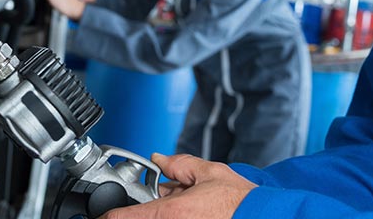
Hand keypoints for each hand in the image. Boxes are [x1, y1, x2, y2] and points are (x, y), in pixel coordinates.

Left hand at [99, 154, 256, 218]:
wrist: (267, 218)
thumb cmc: (243, 203)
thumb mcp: (210, 173)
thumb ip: (180, 165)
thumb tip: (161, 159)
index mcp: (172, 212)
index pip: (124, 217)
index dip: (110, 214)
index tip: (105, 213)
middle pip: (143, 218)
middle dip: (146, 207)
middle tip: (166, 194)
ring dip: (162, 211)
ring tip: (188, 202)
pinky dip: (176, 215)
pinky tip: (195, 210)